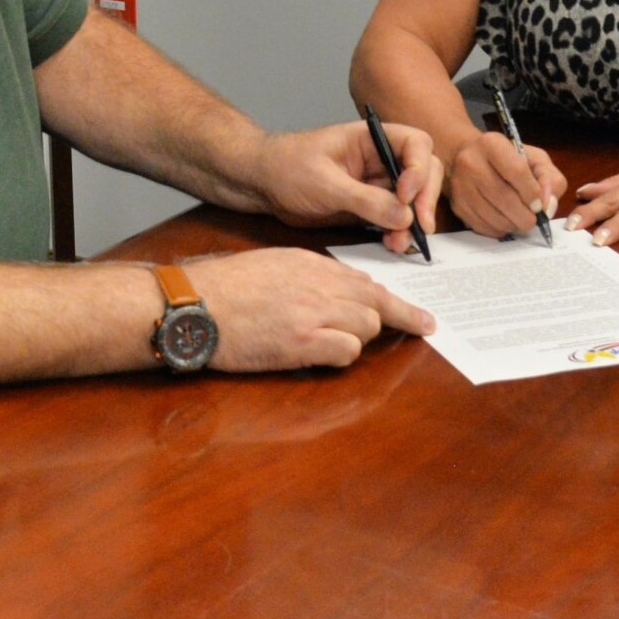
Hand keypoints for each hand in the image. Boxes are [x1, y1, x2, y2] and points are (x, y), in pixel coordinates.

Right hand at [185, 248, 433, 370]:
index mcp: (310, 263)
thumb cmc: (226, 286)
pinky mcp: (302, 343)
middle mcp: (318, 284)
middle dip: (396, 317)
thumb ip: (309, 275)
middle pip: (376, 302)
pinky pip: (347, 352)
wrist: (196, 304)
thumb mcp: (273, 265)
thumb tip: (342, 290)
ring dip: (361, 338)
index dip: (388, 298)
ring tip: (334, 343)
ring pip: (368, 327)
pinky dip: (342, 356)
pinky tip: (322, 355)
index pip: (364, 280)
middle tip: (422, 327)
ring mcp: (312, 313)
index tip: (412, 310)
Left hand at [248, 122, 443, 257]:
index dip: (419, 168)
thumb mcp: (325, 182)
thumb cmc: (287, 167)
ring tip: (400, 244)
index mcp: (371, 139)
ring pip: (411, 201)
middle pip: (423, 172)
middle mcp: (379, 159)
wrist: (262, 184)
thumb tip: (405, 216)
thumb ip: (365, 199)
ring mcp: (376, 184)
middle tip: (420, 226)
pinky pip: (394, 219)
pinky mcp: (369, 208)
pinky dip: (398, 232)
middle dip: (425, 198)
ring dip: (412, 222)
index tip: (406, 195)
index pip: (415, 143)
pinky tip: (391, 244)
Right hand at [445, 130, 567, 237]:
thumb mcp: (535, 159)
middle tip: (533, 219)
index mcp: (492, 144)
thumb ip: (550, 179)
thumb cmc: (507, 159)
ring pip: (494, 217)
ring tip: (519, 219)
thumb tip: (547, 207)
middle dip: (526, 216)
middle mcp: (470, 162)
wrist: (467, 158)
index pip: (516, 171)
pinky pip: (483, 227)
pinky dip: (499, 229)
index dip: (532, 193)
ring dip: (513, 225)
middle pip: (504, 198)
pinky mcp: (457, 205)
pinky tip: (504, 220)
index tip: (538, 204)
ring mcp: (460, 185)